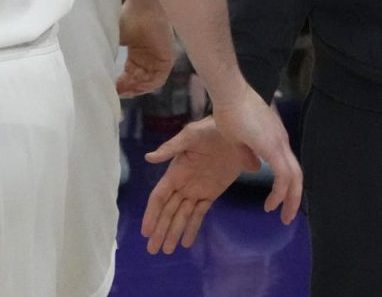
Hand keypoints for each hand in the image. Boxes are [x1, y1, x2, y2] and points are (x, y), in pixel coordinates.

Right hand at [115, 1, 176, 96]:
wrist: (143, 8)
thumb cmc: (128, 18)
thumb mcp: (115, 40)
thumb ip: (109, 54)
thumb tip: (97, 70)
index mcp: (137, 54)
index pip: (130, 75)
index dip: (121, 84)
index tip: (111, 88)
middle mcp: (148, 58)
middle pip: (139, 81)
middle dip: (127, 88)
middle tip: (116, 92)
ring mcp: (158, 59)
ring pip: (148, 82)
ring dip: (135, 88)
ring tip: (123, 90)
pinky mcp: (167, 59)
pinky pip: (158, 79)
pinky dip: (146, 85)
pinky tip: (134, 85)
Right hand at [142, 118, 253, 252]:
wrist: (236, 132)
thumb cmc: (210, 129)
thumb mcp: (190, 136)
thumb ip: (170, 148)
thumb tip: (148, 158)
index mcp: (175, 172)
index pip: (159, 197)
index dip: (152, 214)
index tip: (145, 231)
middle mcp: (183, 184)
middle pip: (168, 211)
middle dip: (160, 230)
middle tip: (152, 250)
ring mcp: (197, 190)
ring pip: (182, 216)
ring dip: (174, 232)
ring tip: (167, 251)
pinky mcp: (212, 193)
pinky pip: (200, 213)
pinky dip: (192, 227)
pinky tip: (186, 242)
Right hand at [208, 87, 302, 223]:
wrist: (229, 94)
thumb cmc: (228, 112)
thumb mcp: (237, 139)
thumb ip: (247, 154)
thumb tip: (256, 168)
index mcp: (274, 138)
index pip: (287, 164)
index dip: (285, 184)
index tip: (277, 201)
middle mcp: (281, 140)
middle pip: (296, 174)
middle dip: (293, 197)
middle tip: (288, 217)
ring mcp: (279, 142)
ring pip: (294, 177)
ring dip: (291, 199)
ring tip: (284, 217)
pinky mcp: (273, 146)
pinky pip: (283, 175)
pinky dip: (280, 192)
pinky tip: (271, 205)